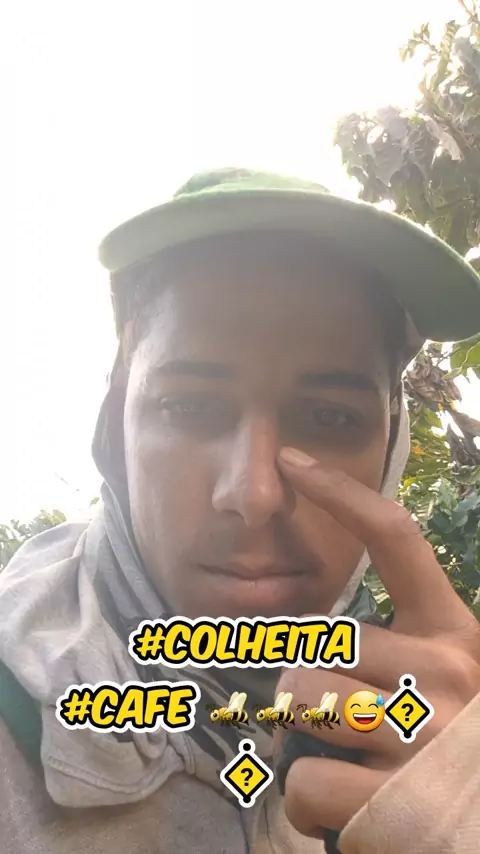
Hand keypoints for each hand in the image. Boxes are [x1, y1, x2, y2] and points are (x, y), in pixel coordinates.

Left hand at [274, 448, 479, 838]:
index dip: (342, 495)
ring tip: (347, 756)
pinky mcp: (394, 803)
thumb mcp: (441, 680)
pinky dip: (305, 799)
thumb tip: (307, 634)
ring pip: (300, 698)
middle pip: (320, 639)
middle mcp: (444, 673)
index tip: (294, 460)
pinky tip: (346, 805)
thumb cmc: (450, 747)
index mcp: (454, 634)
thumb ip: (392, 644)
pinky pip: (301, 778)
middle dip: (307, 679)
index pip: (396, 540)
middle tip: (340, 717)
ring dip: (301, 733)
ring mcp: (421, 737)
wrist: (479, 826)